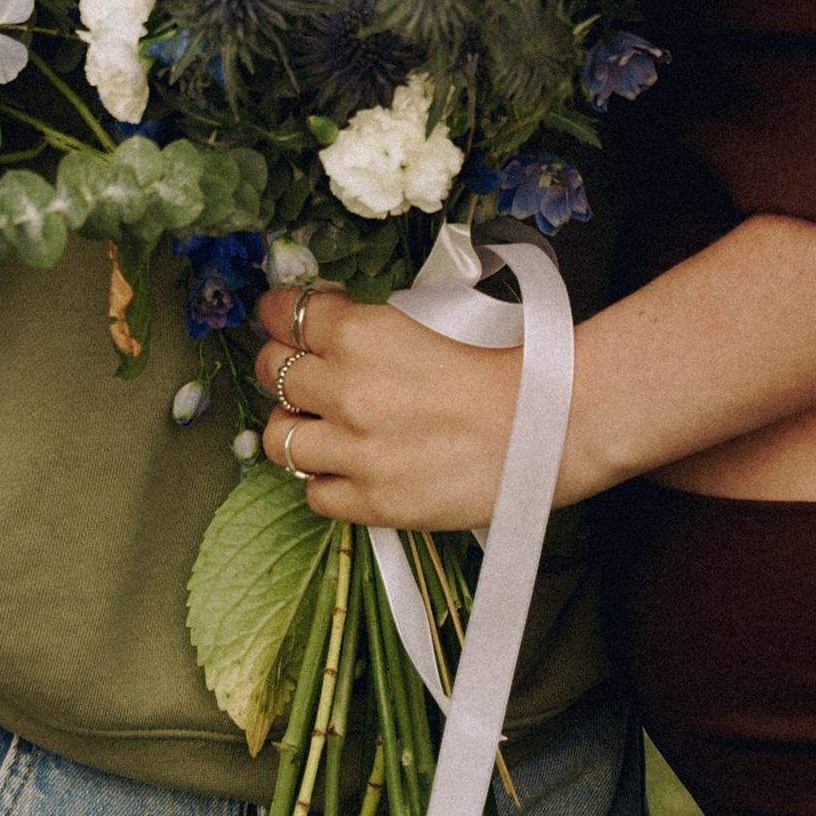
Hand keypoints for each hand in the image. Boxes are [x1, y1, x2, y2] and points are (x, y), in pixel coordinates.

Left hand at [251, 281, 520, 529]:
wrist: (545, 424)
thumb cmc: (502, 365)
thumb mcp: (428, 317)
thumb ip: (370, 322)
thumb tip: (330, 318)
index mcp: (361, 331)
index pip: (283, 314)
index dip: (279, 314)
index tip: (284, 319)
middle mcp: (346, 388)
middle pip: (271, 372)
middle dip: (282, 366)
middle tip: (305, 371)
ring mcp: (354, 449)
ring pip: (277, 436)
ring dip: (295, 425)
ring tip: (321, 424)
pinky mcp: (372, 500)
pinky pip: (313, 492)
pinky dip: (326, 479)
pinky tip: (349, 466)